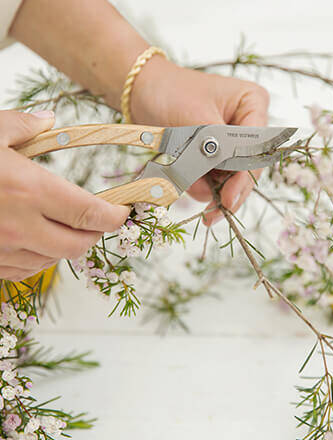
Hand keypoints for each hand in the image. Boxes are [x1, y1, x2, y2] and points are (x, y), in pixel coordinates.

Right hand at [0, 110, 128, 281]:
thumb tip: (49, 120)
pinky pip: (24, 271)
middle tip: (98, 220)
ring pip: (54, 261)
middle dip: (95, 234)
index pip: (91, 213)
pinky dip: (39, 259)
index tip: (125, 211)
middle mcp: (20, 225)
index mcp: (29, 189)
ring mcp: (0, 248)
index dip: (115, 216)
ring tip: (66, 227)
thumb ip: (24, 126)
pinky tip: (36, 242)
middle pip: (79, 244)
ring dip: (67, 246)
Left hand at [130, 57, 268, 224]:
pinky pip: (215, 178)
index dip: (244, 178)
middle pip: (247, 169)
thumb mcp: (196, 119)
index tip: (228, 200)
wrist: (143, 91)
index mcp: (252, 104)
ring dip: (209, 187)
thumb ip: (215, 152)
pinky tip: (187, 181)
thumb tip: (228, 184)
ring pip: (231, 178)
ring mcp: (232, 141)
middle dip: (226, 190)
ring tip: (189, 184)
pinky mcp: (216, 153)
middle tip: (211, 214)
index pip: (256, 150)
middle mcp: (247, 124)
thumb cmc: (170, 92)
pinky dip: (201, 184)